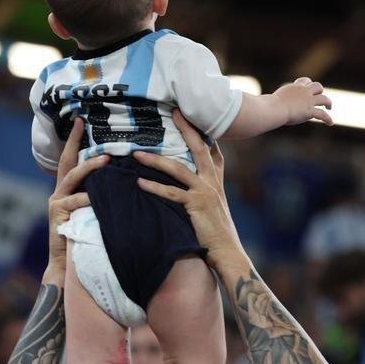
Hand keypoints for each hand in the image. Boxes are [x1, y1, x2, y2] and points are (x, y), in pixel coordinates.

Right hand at [44, 118, 108, 282]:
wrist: (67, 265)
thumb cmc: (85, 239)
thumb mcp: (93, 213)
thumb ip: (100, 196)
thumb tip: (120, 178)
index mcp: (67, 190)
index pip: (71, 160)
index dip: (75, 140)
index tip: (81, 121)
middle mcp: (58, 193)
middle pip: (67, 162)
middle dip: (74, 141)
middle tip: (83, 124)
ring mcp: (56, 203)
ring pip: (72, 178)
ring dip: (89, 167)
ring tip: (106, 160)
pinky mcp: (57, 215)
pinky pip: (75, 201)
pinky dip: (87, 198)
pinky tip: (96, 197)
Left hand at [133, 110, 241, 266]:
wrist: (228, 252)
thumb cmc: (218, 234)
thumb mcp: (215, 208)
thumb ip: (204, 194)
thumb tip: (191, 189)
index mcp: (217, 182)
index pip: (214, 152)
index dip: (206, 133)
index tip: (195, 116)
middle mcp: (212, 182)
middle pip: (199, 148)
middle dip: (187, 128)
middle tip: (174, 112)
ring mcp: (204, 192)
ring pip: (178, 168)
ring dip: (155, 160)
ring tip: (136, 153)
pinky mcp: (195, 205)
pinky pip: (170, 193)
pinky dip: (153, 187)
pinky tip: (139, 182)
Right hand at [273, 76, 332, 125]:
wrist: (274, 109)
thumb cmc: (269, 107)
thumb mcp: (271, 101)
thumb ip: (273, 102)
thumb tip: (262, 105)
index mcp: (294, 88)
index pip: (305, 81)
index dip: (308, 84)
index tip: (308, 88)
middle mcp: (303, 92)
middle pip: (317, 86)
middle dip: (320, 91)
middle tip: (320, 98)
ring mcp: (308, 101)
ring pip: (324, 98)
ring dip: (328, 103)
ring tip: (329, 107)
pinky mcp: (309, 111)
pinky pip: (322, 114)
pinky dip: (328, 119)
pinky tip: (330, 123)